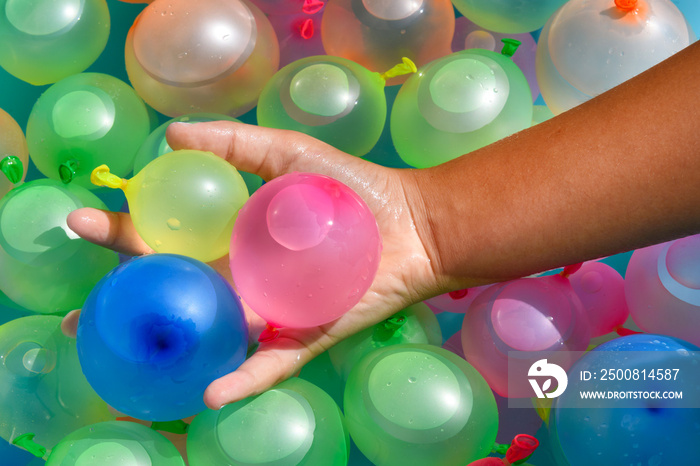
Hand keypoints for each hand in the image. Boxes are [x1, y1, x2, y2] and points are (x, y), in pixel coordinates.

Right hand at [63, 121, 450, 408]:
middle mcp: (242, 279)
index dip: (121, 232)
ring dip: (170, 352)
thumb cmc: (353, 188)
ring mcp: (269, 312)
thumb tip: (170, 135)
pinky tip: (211, 391)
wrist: (411, 224)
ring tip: (125, 360)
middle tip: (78, 317)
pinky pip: (267, 365)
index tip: (83, 221)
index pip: (166, 237)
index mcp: (232, 238)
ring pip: (210, 337)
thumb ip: (235, 145)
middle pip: (175, 294)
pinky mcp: (302, 337)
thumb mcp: (288, 154)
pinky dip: (241, 379)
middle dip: (125, 305)